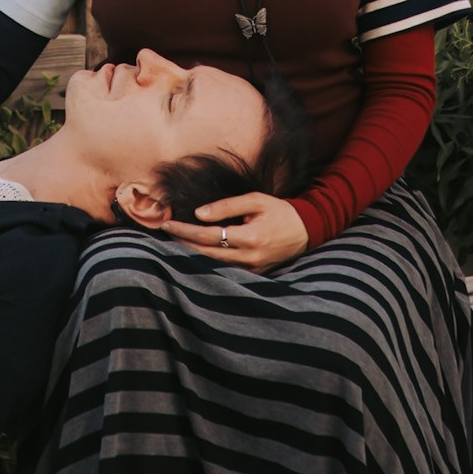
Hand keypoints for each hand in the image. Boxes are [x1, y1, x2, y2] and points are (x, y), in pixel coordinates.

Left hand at [161, 193, 309, 270]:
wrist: (307, 230)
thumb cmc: (280, 211)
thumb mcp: (255, 200)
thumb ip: (227, 206)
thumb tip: (199, 213)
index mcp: (250, 238)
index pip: (208, 236)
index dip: (185, 230)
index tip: (166, 223)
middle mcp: (250, 257)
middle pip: (205, 253)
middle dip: (182, 242)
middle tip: (165, 231)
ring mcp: (252, 269)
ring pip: (212, 264)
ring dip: (191, 252)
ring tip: (174, 240)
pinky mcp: (254, 273)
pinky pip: (225, 269)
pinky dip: (206, 260)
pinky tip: (193, 250)